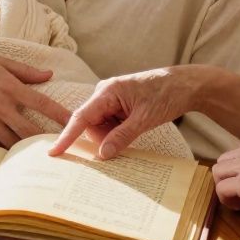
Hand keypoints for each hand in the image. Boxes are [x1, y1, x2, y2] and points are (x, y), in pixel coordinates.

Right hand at [0, 49, 69, 146]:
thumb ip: (25, 71)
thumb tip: (49, 75)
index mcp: (8, 86)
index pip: (41, 103)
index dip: (60, 115)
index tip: (75, 123)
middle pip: (30, 131)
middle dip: (47, 142)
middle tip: (62, 148)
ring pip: (13, 143)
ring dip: (28, 149)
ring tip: (42, 155)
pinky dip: (7, 150)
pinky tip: (17, 155)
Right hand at [50, 66, 209, 159]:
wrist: (185, 85)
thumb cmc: (167, 94)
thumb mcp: (145, 119)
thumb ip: (122, 136)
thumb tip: (103, 154)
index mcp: (107, 92)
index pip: (81, 117)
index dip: (67, 136)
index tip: (54, 152)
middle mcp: (104, 94)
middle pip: (90, 125)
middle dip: (104, 138)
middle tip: (129, 136)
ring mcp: (111, 99)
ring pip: (100, 127)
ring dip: (113, 135)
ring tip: (136, 127)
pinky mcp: (118, 105)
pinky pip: (109, 125)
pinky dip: (118, 132)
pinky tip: (133, 128)